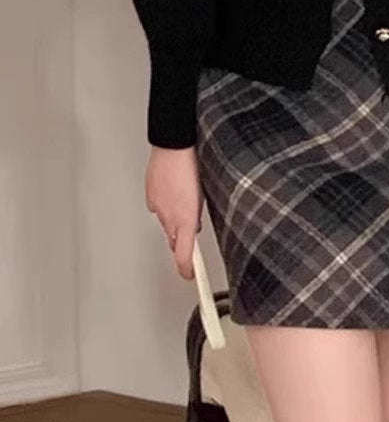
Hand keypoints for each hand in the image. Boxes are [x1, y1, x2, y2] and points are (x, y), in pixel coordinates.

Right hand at [144, 145, 203, 279]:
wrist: (174, 147)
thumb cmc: (193, 166)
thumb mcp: (203, 195)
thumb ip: (196, 215)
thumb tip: (194, 225)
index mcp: (186, 219)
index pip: (183, 254)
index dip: (185, 268)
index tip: (188, 275)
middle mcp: (169, 217)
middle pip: (174, 240)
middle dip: (182, 240)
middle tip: (192, 234)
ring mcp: (158, 207)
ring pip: (166, 224)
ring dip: (174, 221)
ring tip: (185, 204)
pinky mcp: (151, 197)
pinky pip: (158, 209)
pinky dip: (165, 207)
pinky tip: (174, 194)